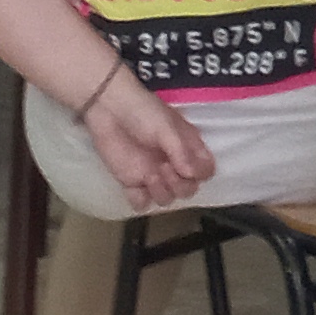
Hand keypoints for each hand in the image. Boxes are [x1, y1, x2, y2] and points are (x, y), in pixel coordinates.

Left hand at [80, 65, 214, 213]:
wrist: (109, 111)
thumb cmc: (144, 113)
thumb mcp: (167, 128)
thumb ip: (181, 152)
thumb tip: (192, 175)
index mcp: (188, 148)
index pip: (206, 171)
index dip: (200, 174)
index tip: (188, 168)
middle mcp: (174, 164)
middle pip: (189, 189)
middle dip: (179, 185)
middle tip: (163, 168)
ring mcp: (153, 175)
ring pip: (167, 199)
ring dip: (161, 192)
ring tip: (148, 175)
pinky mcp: (132, 183)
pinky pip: (141, 203)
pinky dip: (139, 200)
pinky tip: (135, 187)